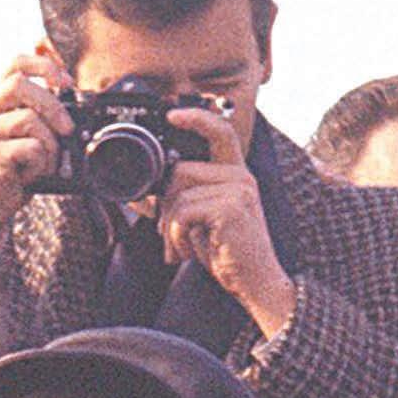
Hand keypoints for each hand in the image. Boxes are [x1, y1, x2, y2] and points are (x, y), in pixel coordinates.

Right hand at [0, 52, 73, 252]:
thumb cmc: (3, 180)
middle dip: (52, 104)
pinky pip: (30, 147)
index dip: (43, 65)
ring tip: (45, 164)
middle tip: (66, 129)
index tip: (65, 81)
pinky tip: (31, 176)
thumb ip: (34, 121)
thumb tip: (69, 110)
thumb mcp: (17, 142)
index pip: (14, 64)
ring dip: (50, 143)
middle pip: (20, 84)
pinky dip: (41, 163)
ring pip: (29, 118)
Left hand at [156, 104, 296, 337]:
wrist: (256, 283)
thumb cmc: (229, 255)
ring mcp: (238, 189)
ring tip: (178, 248)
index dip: (196, 118)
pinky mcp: (231, 207)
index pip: (220, 132)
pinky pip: (184, 211)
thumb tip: (142, 196)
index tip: (172, 115)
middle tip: (168, 236)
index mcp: (235, 175)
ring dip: (169, 226)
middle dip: (165, 206)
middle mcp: (240, 176)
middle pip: (182, 170)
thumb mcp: (200, 224)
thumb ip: (178, 204)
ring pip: (180, 192)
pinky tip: (187, 252)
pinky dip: (177, 235)